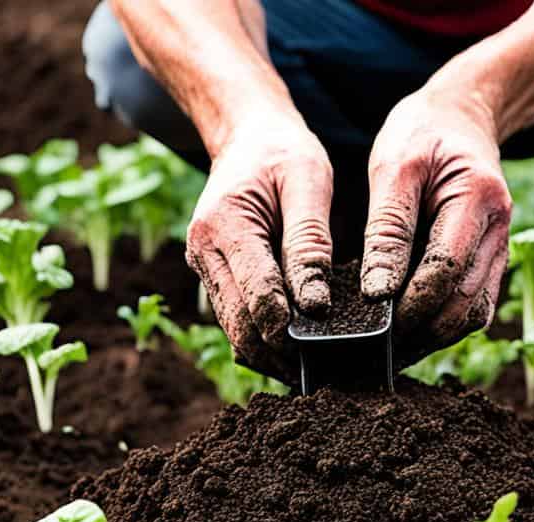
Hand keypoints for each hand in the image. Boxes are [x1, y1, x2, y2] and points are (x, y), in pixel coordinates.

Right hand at [185, 113, 333, 380]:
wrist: (247, 137)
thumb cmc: (282, 153)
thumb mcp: (308, 181)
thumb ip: (310, 241)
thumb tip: (315, 303)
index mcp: (224, 226)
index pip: (256, 292)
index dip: (287, 325)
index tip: (323, 345)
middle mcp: (203, 253)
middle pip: (239, 325)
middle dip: (280, 353)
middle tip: (329, 372)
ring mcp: (205, 269)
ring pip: (236, 332)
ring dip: (273, 355)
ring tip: (320, 369)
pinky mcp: (216, 279)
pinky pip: (239, 322)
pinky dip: (267, 341)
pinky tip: (302, 351)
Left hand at [360, 89, 512, 362]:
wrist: (461, 118)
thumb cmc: (422, 135)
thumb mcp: (393, 165)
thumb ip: (387, 227)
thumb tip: (377, 291)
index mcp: (478, 197)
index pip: (447, 268)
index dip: (412, 302)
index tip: (373, 323)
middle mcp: (499, 230)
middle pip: (466, 302)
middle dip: (422, 332)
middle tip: (374, 350)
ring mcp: (500, 250)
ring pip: (474, 314)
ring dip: (434, 339)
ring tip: (388, 352)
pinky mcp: (490, 263)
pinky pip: (473, 307)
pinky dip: (444, 327)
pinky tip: (409, 336)